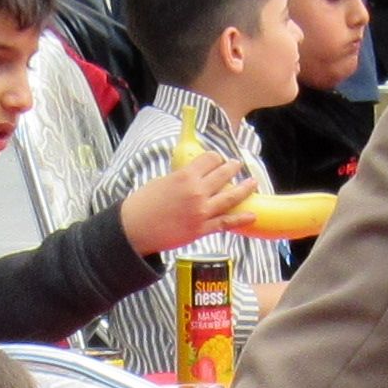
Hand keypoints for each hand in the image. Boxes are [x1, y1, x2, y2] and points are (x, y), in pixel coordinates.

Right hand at [118, 152, 255, 258]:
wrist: (134, 229)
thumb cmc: (143, 204)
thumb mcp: (162, 180)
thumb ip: (182, 177)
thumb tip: (194, 175)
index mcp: (186, 176)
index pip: (210, 159)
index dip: (215, 157)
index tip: (217, 159)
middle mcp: (197, 192)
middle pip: (223, 174)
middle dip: (233, 167)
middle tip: (237, 165)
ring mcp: (202, 211)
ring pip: (231, 197)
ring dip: (245, 188)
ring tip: (253, 183)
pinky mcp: (202, 229)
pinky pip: (227, 222)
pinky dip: (241, 219)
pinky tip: (252, 215)